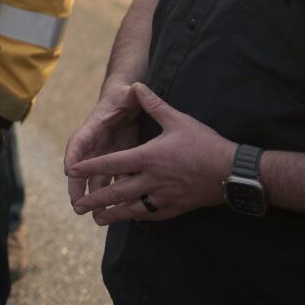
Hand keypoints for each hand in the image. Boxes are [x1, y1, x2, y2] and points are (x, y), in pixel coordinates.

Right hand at [64, 80, 141, 209]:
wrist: (125, 100)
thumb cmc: (124, 96)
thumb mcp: (129, 93)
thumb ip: (132, 92)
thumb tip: (135, 88)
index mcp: (94, 126)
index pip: (79, 141)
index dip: (73, 156)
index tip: (68, 171)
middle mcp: (95, 142)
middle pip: (82, 167)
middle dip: (77, 186)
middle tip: (75, 203)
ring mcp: (104, 152)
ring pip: (95, 177)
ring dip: (93, 195)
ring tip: (93, 214)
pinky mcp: (116, 159)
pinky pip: (111, 178)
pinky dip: (111, 192)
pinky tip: (116, 209)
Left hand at [70, 83, 233, 223]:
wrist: (233, 172)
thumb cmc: (205, 144)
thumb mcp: (178, 120)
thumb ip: (154, 104)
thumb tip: (137, 85)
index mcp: (149, 157)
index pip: (112, 163)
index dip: (90, 167)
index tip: (71, 172)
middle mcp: (152, 179)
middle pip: (117, 192)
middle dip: (95, 200)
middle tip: (77, 207)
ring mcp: (164, 196)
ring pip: (132, 209)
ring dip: (112, 214)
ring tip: (97, 219)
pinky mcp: (176, 207)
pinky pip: (151, 215)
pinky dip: (136, 217)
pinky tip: (129, 218)